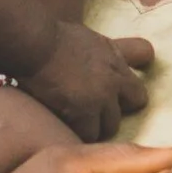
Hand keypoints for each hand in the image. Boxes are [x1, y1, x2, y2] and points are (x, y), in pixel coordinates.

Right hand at [22, 19, 153, 140]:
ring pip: (108, 128)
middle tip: (92, 117)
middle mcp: (113, 80)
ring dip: (93, 128)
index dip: (124, 101)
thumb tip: (129, 58)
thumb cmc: (52, 38)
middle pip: (128, 111)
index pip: (138, 93)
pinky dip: (75, 133)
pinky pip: (86, 135)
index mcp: (115, 62)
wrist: (33, 43)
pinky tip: (62, 127)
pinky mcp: (82, 111)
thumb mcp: (90, 39)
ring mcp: (100, 97)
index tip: (110, 104)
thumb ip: (109, 54)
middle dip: (111, 116)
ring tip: (74, 125)